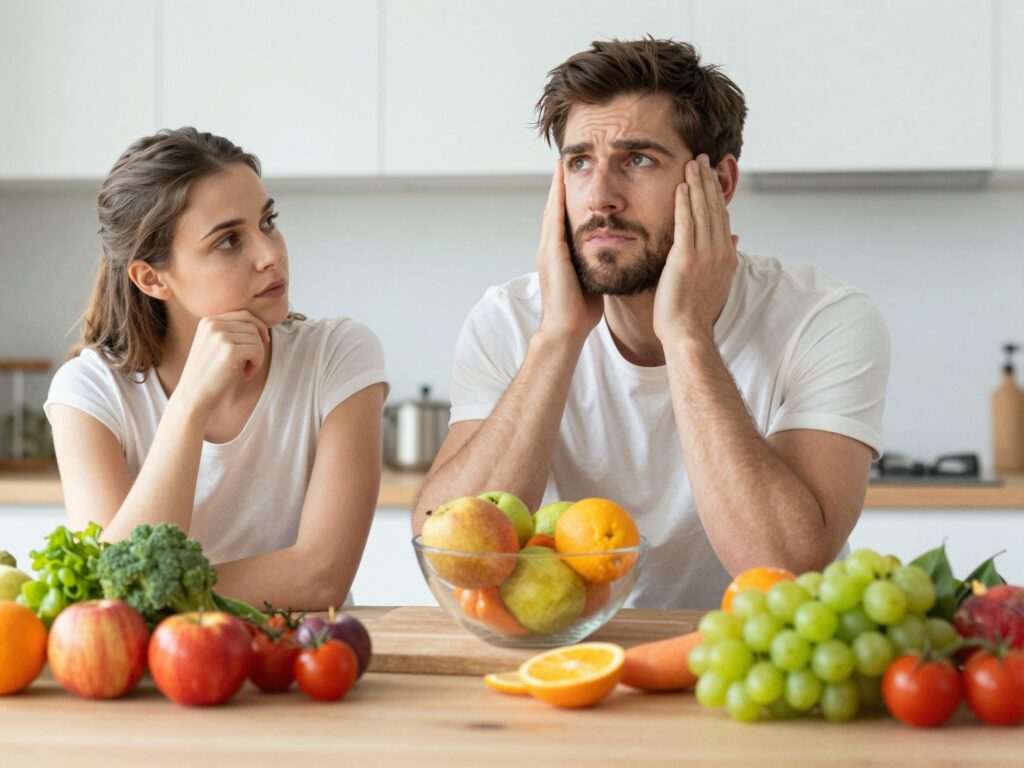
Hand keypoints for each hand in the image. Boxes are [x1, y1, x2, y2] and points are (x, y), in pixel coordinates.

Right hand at [174, 310, 269, 412]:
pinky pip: (257, 351)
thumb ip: (231, 332)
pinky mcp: (229, 351)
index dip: (259, 327)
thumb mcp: (215, 346)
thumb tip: (260, 325)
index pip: (244, 314)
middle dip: (259, 343)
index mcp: (208, 321)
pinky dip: (257, 364)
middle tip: (253, 362)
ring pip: (256, 339)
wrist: (193, 396)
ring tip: (247, 370)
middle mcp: (213, 324)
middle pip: (252, 325)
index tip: (264, 341)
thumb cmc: (208, 374)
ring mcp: (220, 336)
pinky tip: (247, 374)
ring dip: (258, 356)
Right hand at [535, 162, 603, 341]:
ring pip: (552, 209)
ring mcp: (548, 249)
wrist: (566, 329)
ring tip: (561, 164)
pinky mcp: (551, 252)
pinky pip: (554, 218)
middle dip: (559, 186)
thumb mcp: (591, 279)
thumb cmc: (581, 311)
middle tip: (564, 162)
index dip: (568, 198)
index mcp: (560, 254)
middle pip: (555, 209)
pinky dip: (557, 199)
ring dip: (557, 186)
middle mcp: (550, 248)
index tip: (576, 179)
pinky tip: (562, 182)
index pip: (564, 219)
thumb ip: (596, 264)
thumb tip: (612, 256)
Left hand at [653, 154, 738, 343]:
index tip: (711, 175)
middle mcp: (721, 251)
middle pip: (715, 207)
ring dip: (697, 184)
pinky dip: (685, 203)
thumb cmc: (695, 313)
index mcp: (727, 256)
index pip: (723, 217)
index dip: (717, 193)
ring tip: (693, 163)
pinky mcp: (686, 258)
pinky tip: (681, 186)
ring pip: (703, 210)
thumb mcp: (716, 282)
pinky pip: (686, 223)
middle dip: (709, 181)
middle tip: (702, 158)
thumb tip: (735, 238)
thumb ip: (725, 258)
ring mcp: (705, 254)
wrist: (688, 333)